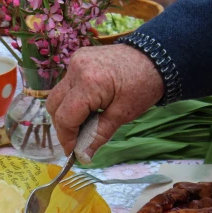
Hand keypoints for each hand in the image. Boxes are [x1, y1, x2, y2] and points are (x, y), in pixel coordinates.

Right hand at [47, 44, 164, 160]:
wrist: (156, 55)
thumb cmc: (144, 85)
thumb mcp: (123, 114)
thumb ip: (98, 135)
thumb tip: (82, 156)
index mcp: (89, 83)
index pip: (65, 117)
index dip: (66, 138)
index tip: (73, 153)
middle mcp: (76, 69)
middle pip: (54, 105)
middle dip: (63, 126)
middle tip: (77, 140)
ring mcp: (75, 61)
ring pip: (57, 95)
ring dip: (66, 113)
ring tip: (84, 124)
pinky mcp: (78, 59)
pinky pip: (67, 85)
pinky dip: (72, 100)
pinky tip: (88, 107)